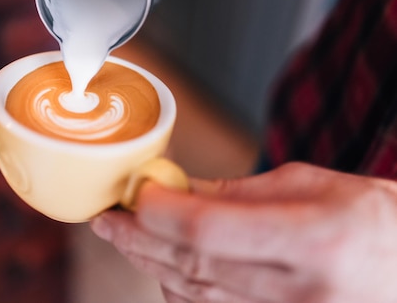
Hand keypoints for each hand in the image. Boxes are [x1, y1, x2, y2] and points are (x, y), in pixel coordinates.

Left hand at [90, 162, 396, 301]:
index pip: (207, 231)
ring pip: (194, 296)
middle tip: (106, 217)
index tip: (134, 192)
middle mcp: (300, 292)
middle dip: (137, 238)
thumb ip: (238, 192)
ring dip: (150, 264)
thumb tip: (177, 188)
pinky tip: (162, 268)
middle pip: (191, 267)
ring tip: (124, 236)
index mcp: (313, 239)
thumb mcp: (311, 185)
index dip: (158, 211)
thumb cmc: (372, 219)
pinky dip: (179, 290)